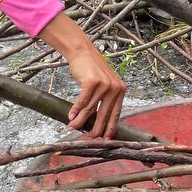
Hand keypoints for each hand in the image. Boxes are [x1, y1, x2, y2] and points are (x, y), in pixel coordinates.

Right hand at [38, 13, 126, 137]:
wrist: (83, 52)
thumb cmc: (92, 70)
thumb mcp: (103, 85)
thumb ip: (104, 100)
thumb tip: (96, 121)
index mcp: (121, 90)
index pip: (116, 113)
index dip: (110, 127)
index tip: (106, 140)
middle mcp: (115, 88)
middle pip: (104, 114)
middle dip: (96, 129)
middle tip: (89, 138)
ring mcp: (105, 85)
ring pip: (91, 109)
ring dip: (80, 121)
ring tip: (72, 128)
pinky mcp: (93, 82)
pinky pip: (82, 101)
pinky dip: (75, 110)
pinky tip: (70, 117)